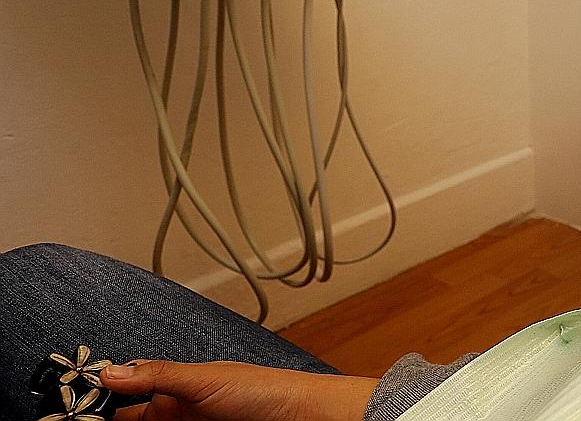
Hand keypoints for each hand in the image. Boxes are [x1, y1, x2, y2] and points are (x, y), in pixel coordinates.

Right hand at [99, 360, 378, 420]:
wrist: (303, 417)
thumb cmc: (264, 390)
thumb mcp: (206, 379)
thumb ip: (159, 376)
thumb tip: (111, 369)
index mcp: (177, 388)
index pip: (126, 393)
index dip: (99, 400)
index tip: (73, 409)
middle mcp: (177, 411)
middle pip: (129, 420)